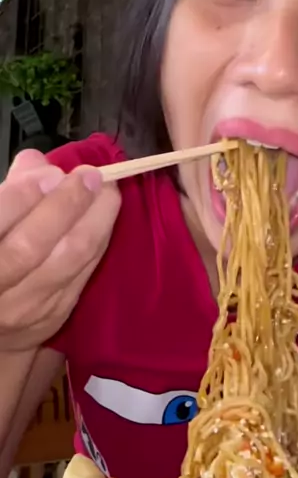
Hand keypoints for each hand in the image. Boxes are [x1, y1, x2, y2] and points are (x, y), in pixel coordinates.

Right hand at [0, 149, 120, 351]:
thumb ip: (8, 195)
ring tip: (107, 190)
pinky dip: (98, 239)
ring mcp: (23, 309)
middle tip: (89, 175)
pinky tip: (105, 217)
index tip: (51, 171)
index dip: (21, 196)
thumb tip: (36, 161)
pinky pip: (84, 273)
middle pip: (29, 248)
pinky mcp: (54, 316)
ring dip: (94, 220)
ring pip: (67, 262)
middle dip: (64, 205)